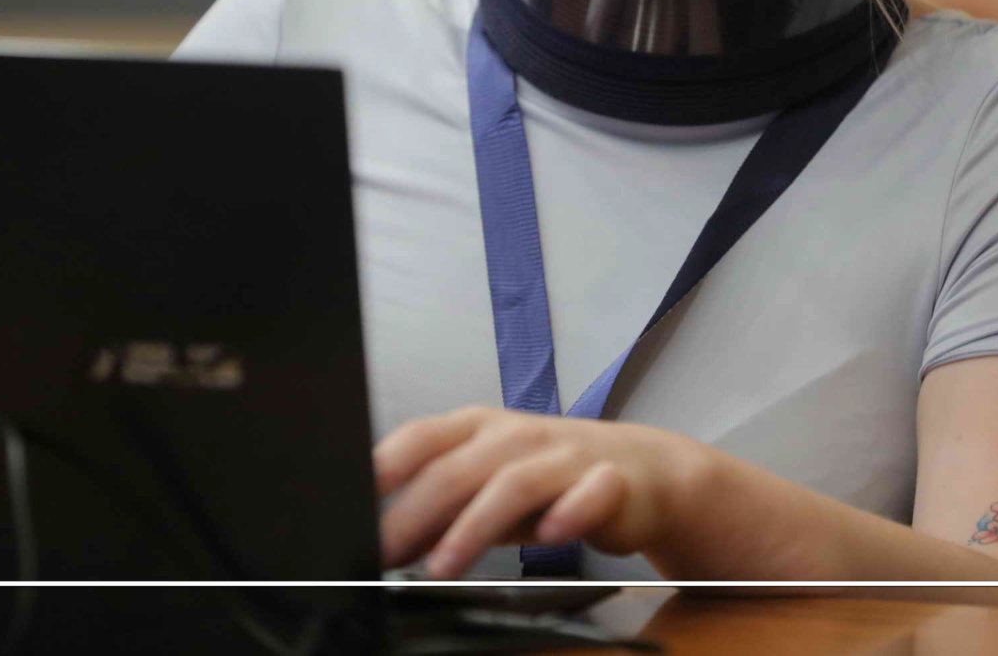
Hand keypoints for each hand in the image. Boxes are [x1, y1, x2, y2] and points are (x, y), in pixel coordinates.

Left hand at [374, 406, 711, 578]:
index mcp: (481, 430)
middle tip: (384, 555)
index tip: (350, 499)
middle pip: (458, 469)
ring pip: (513, 484)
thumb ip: (444, 512)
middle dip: (415, 515)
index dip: (384, 465)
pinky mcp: (609, 482)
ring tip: (444, 567)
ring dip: (474, 526)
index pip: (423, 437)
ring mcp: (565, 457)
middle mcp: (518, 437)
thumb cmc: (555, 479)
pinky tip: (551, 535)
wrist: (647, 472)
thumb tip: (387, 540)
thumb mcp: (491, 488)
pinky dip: (569, 512)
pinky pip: (588, 494)